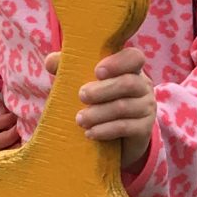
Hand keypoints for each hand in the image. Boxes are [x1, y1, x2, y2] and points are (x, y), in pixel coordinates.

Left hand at [72, 42, 155, 172]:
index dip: (118, 62)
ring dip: (99, 113)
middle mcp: (143, 86)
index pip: (134, 57)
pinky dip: (105, 130)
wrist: (117, 139)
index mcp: (130, 69)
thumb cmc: (98, 102)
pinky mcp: (144, 129)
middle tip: (81, 96)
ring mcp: (146, 108)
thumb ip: (69, 68)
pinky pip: (126, 127)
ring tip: (80, 119)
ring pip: (124, 107)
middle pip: (128, 83)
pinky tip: (90, 133)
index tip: (97, 71)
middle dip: (102, 90)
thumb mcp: (84, 83)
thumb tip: (50, 62)